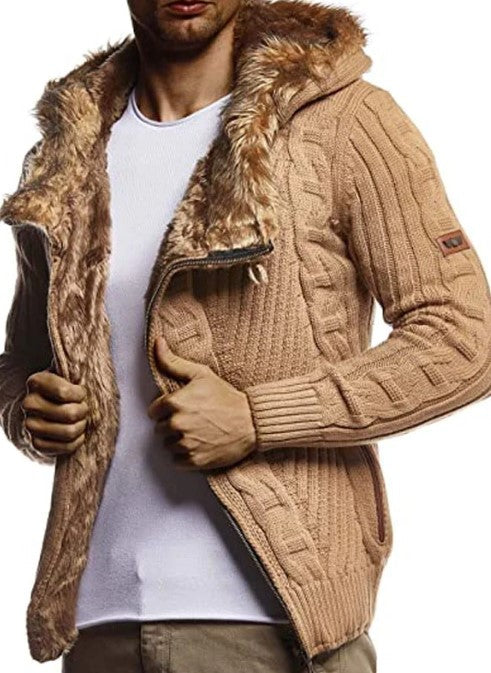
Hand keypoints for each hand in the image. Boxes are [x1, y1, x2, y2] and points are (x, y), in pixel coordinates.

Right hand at [21, 370, 88, 456]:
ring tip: (82, 420)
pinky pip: (64, 447)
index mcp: (36, 382)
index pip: (64, 392)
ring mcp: (30, 425)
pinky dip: (77, 441)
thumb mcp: (67, 374)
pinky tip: (78, 433)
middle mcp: (29, 403)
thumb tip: (92, 366)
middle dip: (83, 411)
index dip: (79, 394)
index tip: (81, 392)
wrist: (46, 408)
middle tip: (84, 408)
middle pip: (69, 414)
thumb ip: (76, 371)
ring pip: (68, 431)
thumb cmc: (64, 387)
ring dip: (81, 426)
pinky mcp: (36, 443)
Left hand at [147, 336, 256, 469]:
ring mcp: (186, 444)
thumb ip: (173, 362)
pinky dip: (185, 456)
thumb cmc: (226, 396)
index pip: (153, 412)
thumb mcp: (201, 374)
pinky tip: (199, 445)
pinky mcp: (195, 461)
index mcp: (175, 402)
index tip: (180, 409)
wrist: (251, 421)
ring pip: (168, 446)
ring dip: (178, 441)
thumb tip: (157, 343)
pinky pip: (177, 461)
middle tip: (192, 420)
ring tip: (197, 432)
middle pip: (160, 430)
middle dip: (172, 425)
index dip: (165, 410)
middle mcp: (177, 424)